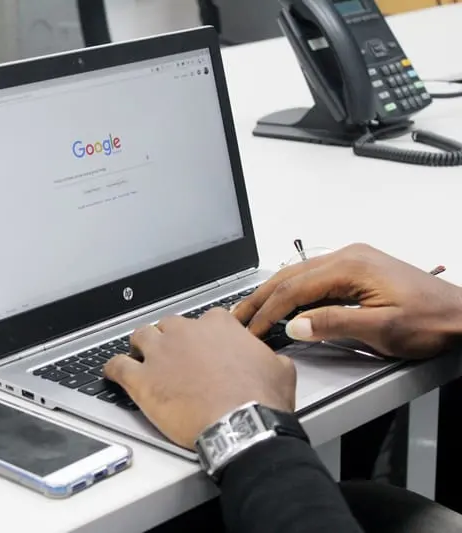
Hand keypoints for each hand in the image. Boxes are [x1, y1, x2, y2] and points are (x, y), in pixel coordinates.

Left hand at [103, 311, 295, 448]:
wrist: (242, 426)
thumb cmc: (260, 400)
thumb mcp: (280, 370)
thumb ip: (268, 356)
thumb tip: (271, 360)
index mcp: (218, 325)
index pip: (205, 319)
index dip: (203, 334)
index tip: (204, 345)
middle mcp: (185, 333)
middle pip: (168, 325)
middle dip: (169, 338)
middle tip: (173, 355)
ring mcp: (160, 354)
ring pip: (140, 337)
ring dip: (139, 346)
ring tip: (140, 357)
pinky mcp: (141, 379)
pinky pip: (116, 366)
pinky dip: (112, 368)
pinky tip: (110, 373)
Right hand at [233, 243, 461, 358]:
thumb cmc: (431, 321)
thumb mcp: (382, 328)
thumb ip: (334, 324)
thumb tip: (294, 324)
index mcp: (351, 266)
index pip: (294, 287)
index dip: (268, 310)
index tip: (251, 329)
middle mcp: (348, 256)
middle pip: (289, 275)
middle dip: (260, 298)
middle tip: (237, 317)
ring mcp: (352, 261)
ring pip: (298, 275)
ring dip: (272, 294)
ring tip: (250, 312)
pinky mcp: (356, 270)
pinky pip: (313, 278)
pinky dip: (291, 293)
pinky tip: (282, 305)